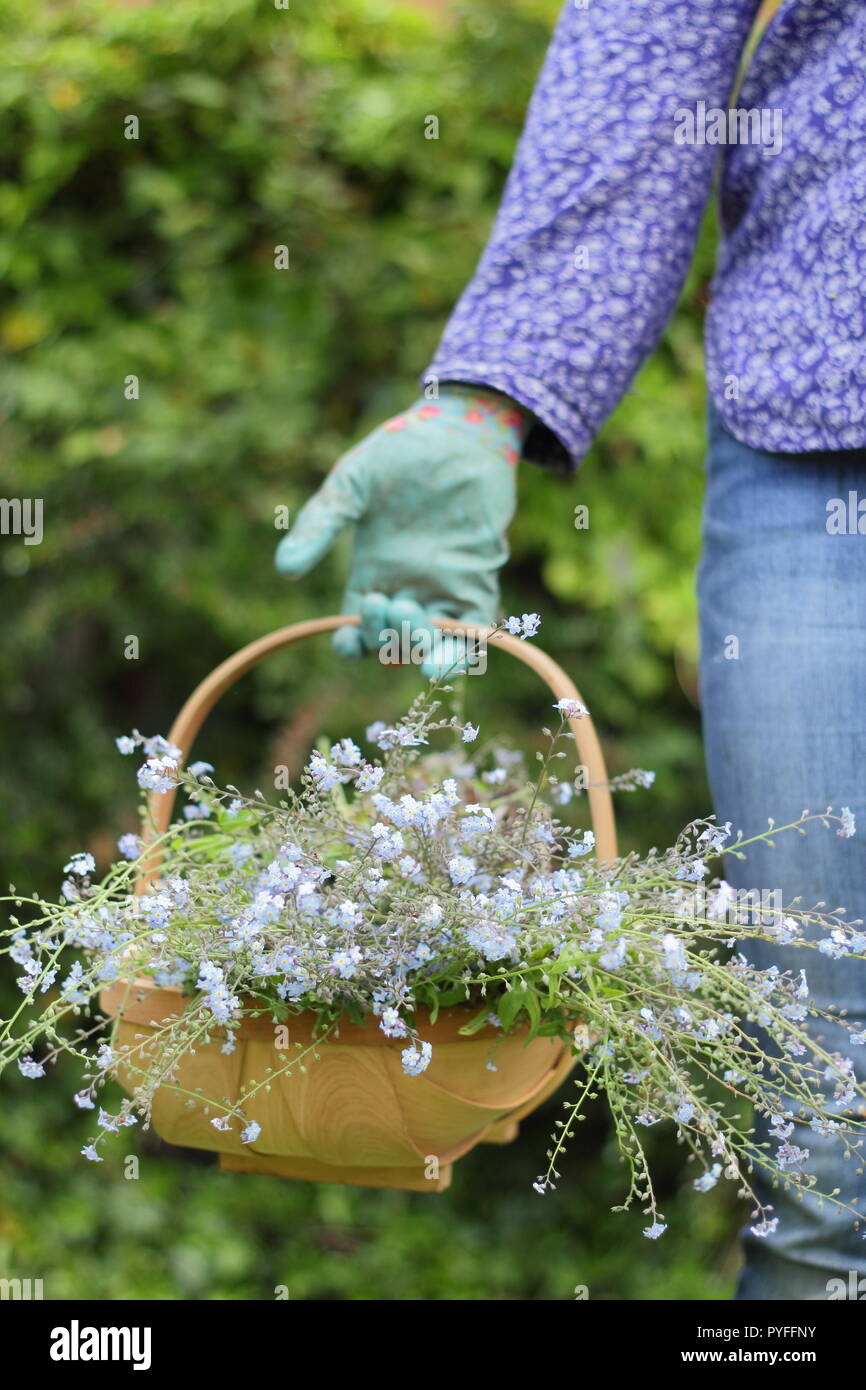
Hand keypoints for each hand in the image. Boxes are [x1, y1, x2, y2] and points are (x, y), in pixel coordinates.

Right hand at [275, 385, 528, 676]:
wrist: (456, 429)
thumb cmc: (398, 454)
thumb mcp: (350, 487)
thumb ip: (320, 525)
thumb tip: (285, 568)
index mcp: (371, 575)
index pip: (359, 631)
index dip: (352, 646)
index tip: (348, 640)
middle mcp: (406, 588)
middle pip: (393, 642)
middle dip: (387, 638)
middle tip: (387, 599)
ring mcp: (444, 585)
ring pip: (434, 643)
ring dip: (424, 651)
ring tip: (417, 632)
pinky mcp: (479, 575)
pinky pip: (476, 626)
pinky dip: (465, 645)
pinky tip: (449, 645)